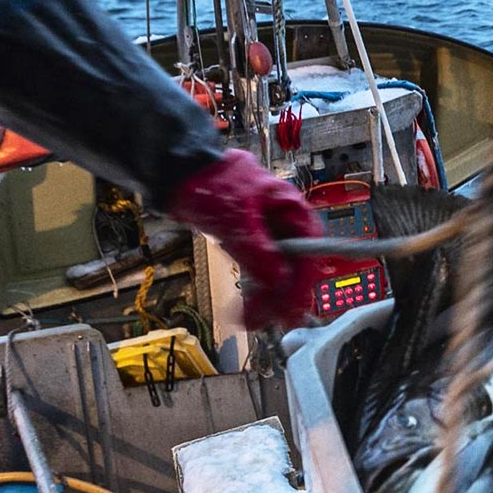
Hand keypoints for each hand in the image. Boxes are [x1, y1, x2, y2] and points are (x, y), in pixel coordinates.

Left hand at [166, 150, 323, 330]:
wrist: (181, 172)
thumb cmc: (213, 181)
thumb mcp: (238, 219)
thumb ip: (258, 251)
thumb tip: (278, 280)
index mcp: (293, 211)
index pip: (311, 253)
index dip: (303, 284)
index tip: (293, 308)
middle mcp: (285, 224)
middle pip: (295, 268)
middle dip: (281, 297)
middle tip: (267, 321)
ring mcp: (269, 235)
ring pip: (277, 274)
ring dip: (266, 298)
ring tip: (249, 319)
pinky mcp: (251, 243)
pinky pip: (259, 272)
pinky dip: (253, 290)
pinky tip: (244, 307)